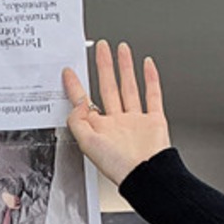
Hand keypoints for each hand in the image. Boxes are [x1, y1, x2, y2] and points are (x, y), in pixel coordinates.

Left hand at [62, 40, 170, 186]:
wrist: (147, 174)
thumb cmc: (119, 166)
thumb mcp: (87, 144)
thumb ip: (77, 122)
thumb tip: (77, 104)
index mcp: (99, 130)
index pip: (83, 102)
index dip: (75, 86)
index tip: (69, 71)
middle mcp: (116, 123)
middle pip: (107, 88)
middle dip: (103, 67)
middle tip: (99, 48)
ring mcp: (135, 120)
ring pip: (128, 87)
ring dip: (124, 67)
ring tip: (120, 49)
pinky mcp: (154, 119)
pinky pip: (152, 94)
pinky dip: (151, 79)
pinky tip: (147, 65)